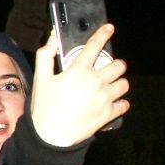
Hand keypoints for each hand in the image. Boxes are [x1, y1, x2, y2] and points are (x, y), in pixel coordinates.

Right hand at [30, 24, 129, 146]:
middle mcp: (96, 82)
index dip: (103, 33)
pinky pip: (124, 104)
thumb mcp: (40, 79)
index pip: (94, 46)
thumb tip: (52, 40)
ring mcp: (104, 98)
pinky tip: (111, 103)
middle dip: (115, 64)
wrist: (51, 136)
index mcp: (79, 71)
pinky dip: (120, 103)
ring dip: (119, 83)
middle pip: (118, 65)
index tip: (109, 28)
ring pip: (124, 84)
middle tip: (109, 68)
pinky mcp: (109, 114)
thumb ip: (45, 56)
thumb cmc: (44, 107)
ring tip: (110, 86)